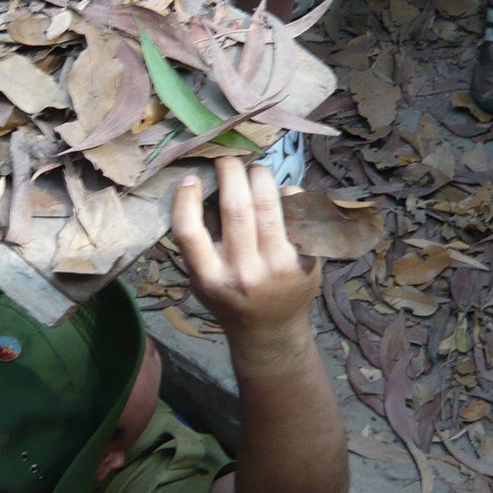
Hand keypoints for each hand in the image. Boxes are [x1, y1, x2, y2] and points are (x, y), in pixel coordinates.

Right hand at [171, 157, 319, 345]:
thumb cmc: (229, 299)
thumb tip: (202, 186)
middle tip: (227, 161)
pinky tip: (279, 196)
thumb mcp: (201, 281)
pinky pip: (298, 210)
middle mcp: (245, 273)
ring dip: (259, 175)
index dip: (185, 198)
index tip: (190, 179)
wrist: (270, 331)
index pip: (189, 231)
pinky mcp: (307, 259)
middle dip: (230, 171)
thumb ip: (198, 243)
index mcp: (211, 279)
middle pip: (235, 206)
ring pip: (269, 201)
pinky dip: (288, 194)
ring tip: (253, 171)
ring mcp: (279, 266)